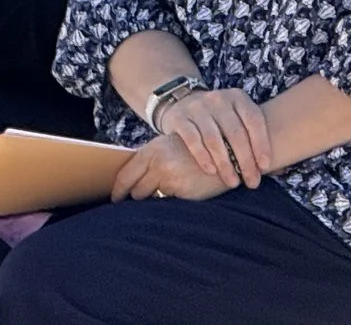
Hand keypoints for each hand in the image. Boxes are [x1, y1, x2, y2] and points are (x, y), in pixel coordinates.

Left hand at [111, 133, 233, 203]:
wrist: (234, 153)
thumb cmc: (204, 152)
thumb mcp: (176, 148)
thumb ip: (156, 161)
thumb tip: (134, 183)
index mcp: (154, 148)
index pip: (125, 174)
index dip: (119, 190)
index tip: (117, 199)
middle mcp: (157, 160)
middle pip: (133, 188)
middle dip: (136, 195)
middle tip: (138, 202)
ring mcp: (167, 174)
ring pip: (146, 197)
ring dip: (153, 198)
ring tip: (167, 194)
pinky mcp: (179, 188)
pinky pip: (164, 203)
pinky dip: (169, 202)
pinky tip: (182, 193)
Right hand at [147, 87, 269, 191]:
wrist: (182, 104)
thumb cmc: (218, 119)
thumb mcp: (236, 117)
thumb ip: (253, 137)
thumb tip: (282, 167)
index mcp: (238, 97)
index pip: (254, 120)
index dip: (261, 143)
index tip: (265, 166)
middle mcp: (219, 99)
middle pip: (236, 133)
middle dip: (245, 160)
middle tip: (252, 181)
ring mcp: (198, 108)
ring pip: (214, 139)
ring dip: (225, 163)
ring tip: (233, 181)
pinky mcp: (180, 119)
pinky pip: (193, 140)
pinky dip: (203, 157)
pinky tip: (211, 171)